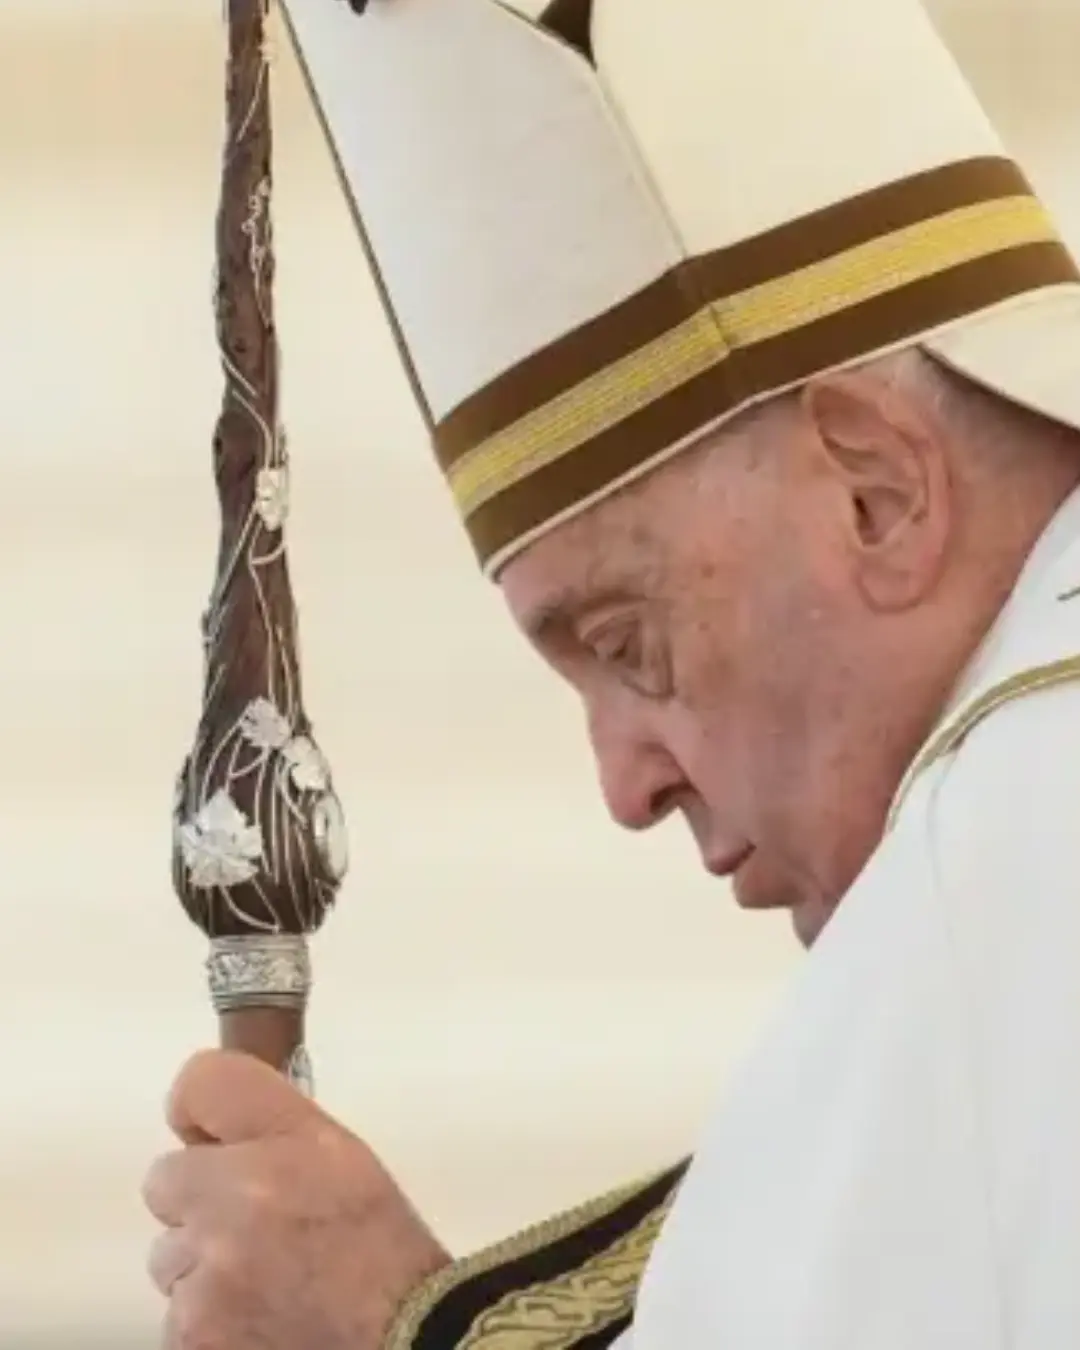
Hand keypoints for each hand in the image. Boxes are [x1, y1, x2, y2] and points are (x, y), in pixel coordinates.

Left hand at [142, 1049, 450, 1349]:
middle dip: (199, 1200)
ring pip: (168, 1254)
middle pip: (164, 1180)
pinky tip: (255, 1315)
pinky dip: (205, 1317)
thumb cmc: (376, 1244)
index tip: (209, 1137)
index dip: (196, 1110)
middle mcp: (236, 1204)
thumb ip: (269, 1121)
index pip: (198, 1085)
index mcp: (284, 1144)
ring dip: (202, 1264)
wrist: (399, 1336)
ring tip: (265, 1277)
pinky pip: (174, 1311)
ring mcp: (206, 1279)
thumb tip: (201, 1119)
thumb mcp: (340, 1153)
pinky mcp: (191, 1336)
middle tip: (254, 1223)